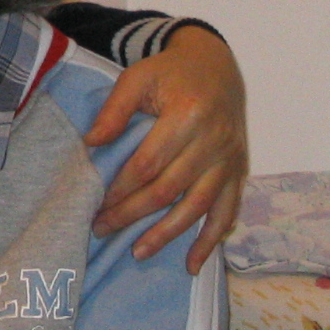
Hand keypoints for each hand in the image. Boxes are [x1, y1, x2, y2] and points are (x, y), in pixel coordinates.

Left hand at [84, 25, 248, 272]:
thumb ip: (115, 109)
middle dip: (134, 214)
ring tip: (138, 252)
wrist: (216, 66)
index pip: (149, 162)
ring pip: (198, 206)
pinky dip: (211, 240)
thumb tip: (91, 143)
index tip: (97, 203)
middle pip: (170, 188)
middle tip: (102, 229)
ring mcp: (229, 159)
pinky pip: (226, 211)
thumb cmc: (170, 73)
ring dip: (168, 234)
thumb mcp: (138, 77)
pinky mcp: (238, 171)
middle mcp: (213, 141)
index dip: (122, 186)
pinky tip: (191, 263)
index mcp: (187, 114)